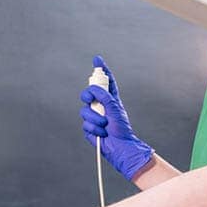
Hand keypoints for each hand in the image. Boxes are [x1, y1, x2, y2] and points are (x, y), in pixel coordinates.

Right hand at [80, 55, 153, 181]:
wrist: (119, 146)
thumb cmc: (121, 128)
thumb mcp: (115, 108)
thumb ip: (105, 96)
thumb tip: (94, 89)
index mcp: (110, 98)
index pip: (106, 81)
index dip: (101, 70)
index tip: (97, 60)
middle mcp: (101, 105)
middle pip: (89, 92)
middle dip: (89, 95)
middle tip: (93, 99)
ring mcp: (93, 115)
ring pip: (85, 110)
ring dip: (96, 118)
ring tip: (105, 125)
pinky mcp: (88, 126)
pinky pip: (85, 123)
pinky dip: (94, 128)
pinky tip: (102, 133)